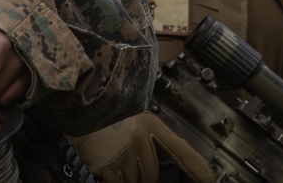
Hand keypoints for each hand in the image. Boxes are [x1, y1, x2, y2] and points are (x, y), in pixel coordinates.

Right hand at [74, 112, 213, 182]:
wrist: (73, 108)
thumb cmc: (103, 115)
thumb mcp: (133, 119)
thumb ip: (154, 140)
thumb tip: (175, 162)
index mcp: (150, 126)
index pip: (184, 153)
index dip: (198, 171)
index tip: (208, 181)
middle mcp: (142, 140)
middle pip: (152, 176)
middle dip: (141, 174)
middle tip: (123, 159)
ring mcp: (125, 155)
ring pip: (134, 182)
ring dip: (125, 177)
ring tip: (111, 160)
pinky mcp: (108, 168)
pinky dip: (112, 180)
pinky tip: (104, 170)